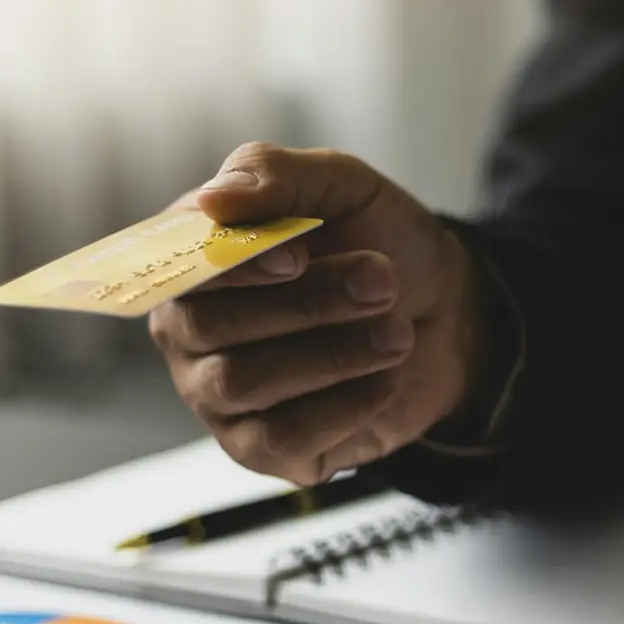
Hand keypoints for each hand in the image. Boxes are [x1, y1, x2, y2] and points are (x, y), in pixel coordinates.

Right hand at [149, 143, 487, 484]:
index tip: (301, 256)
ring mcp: (218, 395)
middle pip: (208, 327)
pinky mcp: (262, 448)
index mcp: (193, 259)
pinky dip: (344, 405)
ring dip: (333, 354)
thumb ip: (273, 174)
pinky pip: (280, 439)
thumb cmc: (378, 242)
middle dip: (305, 305)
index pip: (178, 266)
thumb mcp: (341, 185)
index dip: (235, 265)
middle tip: (382, 282)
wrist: (446, 311)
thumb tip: (210, 200)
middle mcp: (189, 330)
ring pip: (242, 383)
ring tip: (397, 332)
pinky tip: (386, 378)